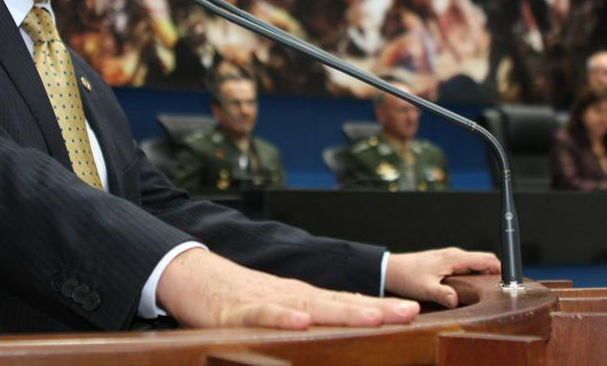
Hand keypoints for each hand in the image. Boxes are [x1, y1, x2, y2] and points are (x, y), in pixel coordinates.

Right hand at [156, 248, 419, 329]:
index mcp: (303, 298)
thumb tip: (337, 331)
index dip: (380, 306)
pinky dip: (284, 319)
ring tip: (373, 316)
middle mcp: (292, 296)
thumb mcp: (279, 309)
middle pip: (339, 302)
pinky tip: (302, 323)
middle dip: (376, 308)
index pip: (347, 301)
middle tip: (409, 312)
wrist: (192, 275)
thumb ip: (307, 319)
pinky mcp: (239, 312)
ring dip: (343, 311)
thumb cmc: (236, 297)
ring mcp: (268, 302)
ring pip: (310, 307)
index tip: (413, 311)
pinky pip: (264, 316)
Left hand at [384, 247, 500, 308]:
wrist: (391, 269)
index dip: (501, 268)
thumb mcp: (425, 289)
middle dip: (496, 272)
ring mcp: (450, 257)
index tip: (511, 280)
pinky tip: (472, 287)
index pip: (485, 259)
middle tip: (503, 289)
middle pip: (484, 260)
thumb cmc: (407, 276)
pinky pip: (467, 266)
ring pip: (475, 263)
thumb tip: (455, 300)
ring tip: (490, 290)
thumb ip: (442, 294)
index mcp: (454, 258)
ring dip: (485, 274)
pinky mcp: (446, 261)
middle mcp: (454, 254)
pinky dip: (475, 274)